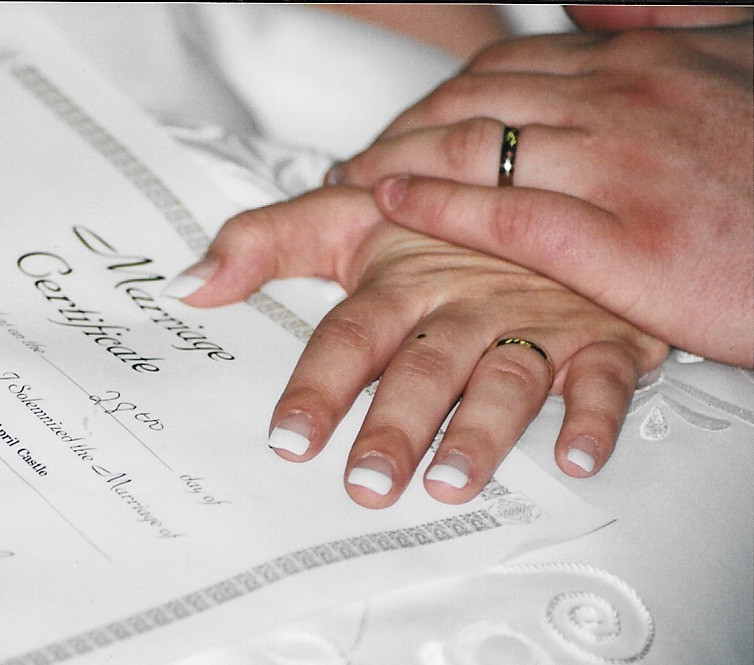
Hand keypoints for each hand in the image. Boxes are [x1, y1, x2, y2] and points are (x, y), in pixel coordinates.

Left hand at [167, 187, 667, 507]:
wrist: (545, 180)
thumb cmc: (435, 221)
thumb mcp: (346, 218)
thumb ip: (263, 244)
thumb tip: (186, 287)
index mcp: (399, 282)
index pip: (349, 338)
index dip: (319, 386)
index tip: (288, 440)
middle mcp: (462, 305)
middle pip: (424, 369)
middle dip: (396, 426)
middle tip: (366, 483)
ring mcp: (533, 319)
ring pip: (506, 378)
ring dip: (482, 432)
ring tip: (450, 485)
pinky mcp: (599, 336)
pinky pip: (604, 377)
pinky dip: (595, 416)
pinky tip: (577, 460)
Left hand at [325, 19, 753, 367]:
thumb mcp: (735, 64)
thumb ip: (661, 27)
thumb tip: (592, 5)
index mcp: (641, 65)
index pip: (502, 69)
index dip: (433, 100)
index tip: (397, 128)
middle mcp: (622, 101)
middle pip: (471, 101)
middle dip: (401, 131)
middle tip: (356, 162)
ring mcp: (620, 166)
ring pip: (474, 148)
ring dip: (396, 166)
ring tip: (352, 185)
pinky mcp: (625, 238)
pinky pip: (505, 212)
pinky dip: (436, 205)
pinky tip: (389, 208)